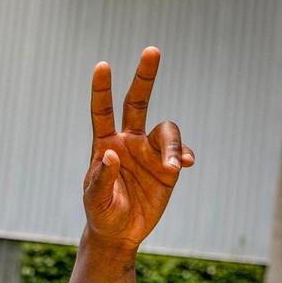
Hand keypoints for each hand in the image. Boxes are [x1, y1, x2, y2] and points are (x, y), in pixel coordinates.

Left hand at [83, 47, 194, 250]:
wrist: (120, 232)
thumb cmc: (101, 213)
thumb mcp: (96, 199)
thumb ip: (102, 178)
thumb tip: (112, 155)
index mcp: (105, 144)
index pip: (102, 111)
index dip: (102, 89)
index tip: (102, 65)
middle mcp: (128, 141)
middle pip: (138, 102)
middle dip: (145, 76)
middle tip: (152, 49)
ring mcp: (149, 152)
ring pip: (168, 131)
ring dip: (174, 146)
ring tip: (175, 167)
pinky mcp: (168, 167)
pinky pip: (182, 152)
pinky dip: (185, 155)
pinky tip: (185, 165)